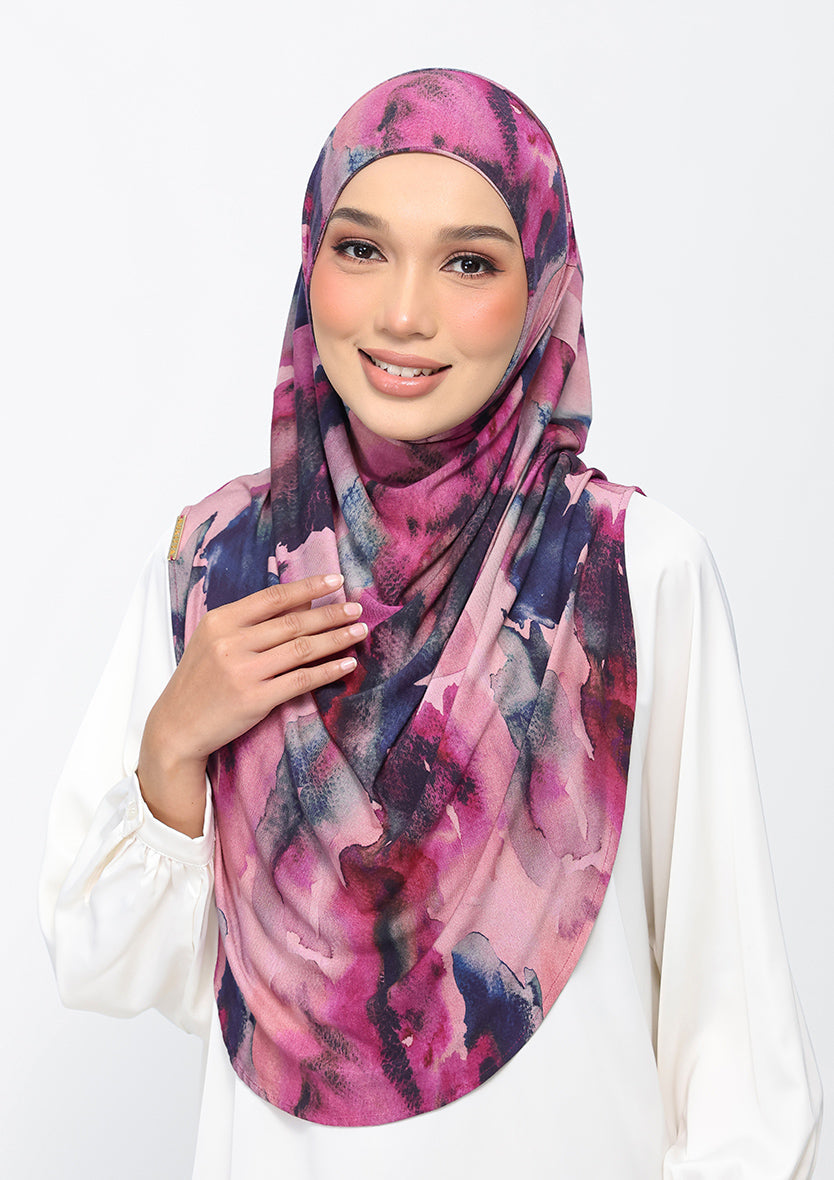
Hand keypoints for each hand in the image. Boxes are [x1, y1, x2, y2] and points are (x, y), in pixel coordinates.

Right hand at [137, 573, 363, 835]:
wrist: (176, 726)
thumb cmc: (201, 680)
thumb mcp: (214, 641)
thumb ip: (251, 622)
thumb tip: (301, 602)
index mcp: (220, 621)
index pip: (273, 598)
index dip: (308, 587)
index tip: (336, 580)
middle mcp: (231, 642)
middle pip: (293, 622)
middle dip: (331, 613)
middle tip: (358, 608)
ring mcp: (242, 671)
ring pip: (302, 649)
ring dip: (336, 638)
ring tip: (359, 632)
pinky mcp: (254, 699)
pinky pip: (301, 680)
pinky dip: (328, 671)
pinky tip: (346, 664)